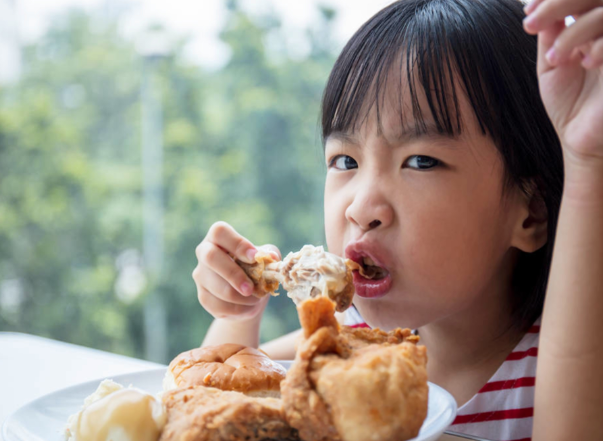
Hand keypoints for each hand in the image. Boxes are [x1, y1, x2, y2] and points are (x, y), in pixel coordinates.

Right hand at [193, 221, 280, 320]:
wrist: (250, 296)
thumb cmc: (257, 268)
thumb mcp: (266, 258)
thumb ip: (269, 254)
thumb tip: (271, 257)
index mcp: (219, 238)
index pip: (220, 232)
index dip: (237, 244)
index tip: (254, 257)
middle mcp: (204, 253)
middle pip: (211, 257)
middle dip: (234, 274)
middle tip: (250, 288)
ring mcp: (201, 275)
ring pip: (218, 288)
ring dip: (242, 298)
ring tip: (257, 298)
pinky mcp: (203, 297)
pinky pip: (219, 306)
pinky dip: (239, 309)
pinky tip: (249, 307)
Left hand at [523, 0, 602, 163]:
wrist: (582, 138)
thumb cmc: (568, 103)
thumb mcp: (551, 65)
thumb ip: (549, 34)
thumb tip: (538, 4)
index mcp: (591, 26)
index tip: (529, 13)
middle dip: (560, 3)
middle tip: (532, 24)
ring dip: (576, 30)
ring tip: (555, 58)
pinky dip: (601, 44)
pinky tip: (586, 61)